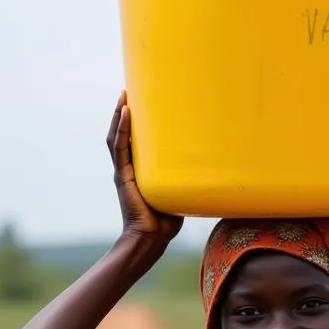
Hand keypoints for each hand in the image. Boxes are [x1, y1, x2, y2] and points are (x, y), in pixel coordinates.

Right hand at [106, 92, 183, 242]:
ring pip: (116, 136)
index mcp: (137, 171)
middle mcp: (127, 168)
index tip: (139, 103)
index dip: (133, 123)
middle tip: (128, 91)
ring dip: (119, 115)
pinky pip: (120, 147)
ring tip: (123, 95)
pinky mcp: (122, 176)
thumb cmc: (167, 220)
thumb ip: (185, 177)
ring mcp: (122, 171)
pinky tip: (125, 111)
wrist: (151, 238)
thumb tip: (212, 164)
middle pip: (121, 133)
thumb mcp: (177, 191)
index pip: (132, 141)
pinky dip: (122, 128)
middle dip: (123, 112)